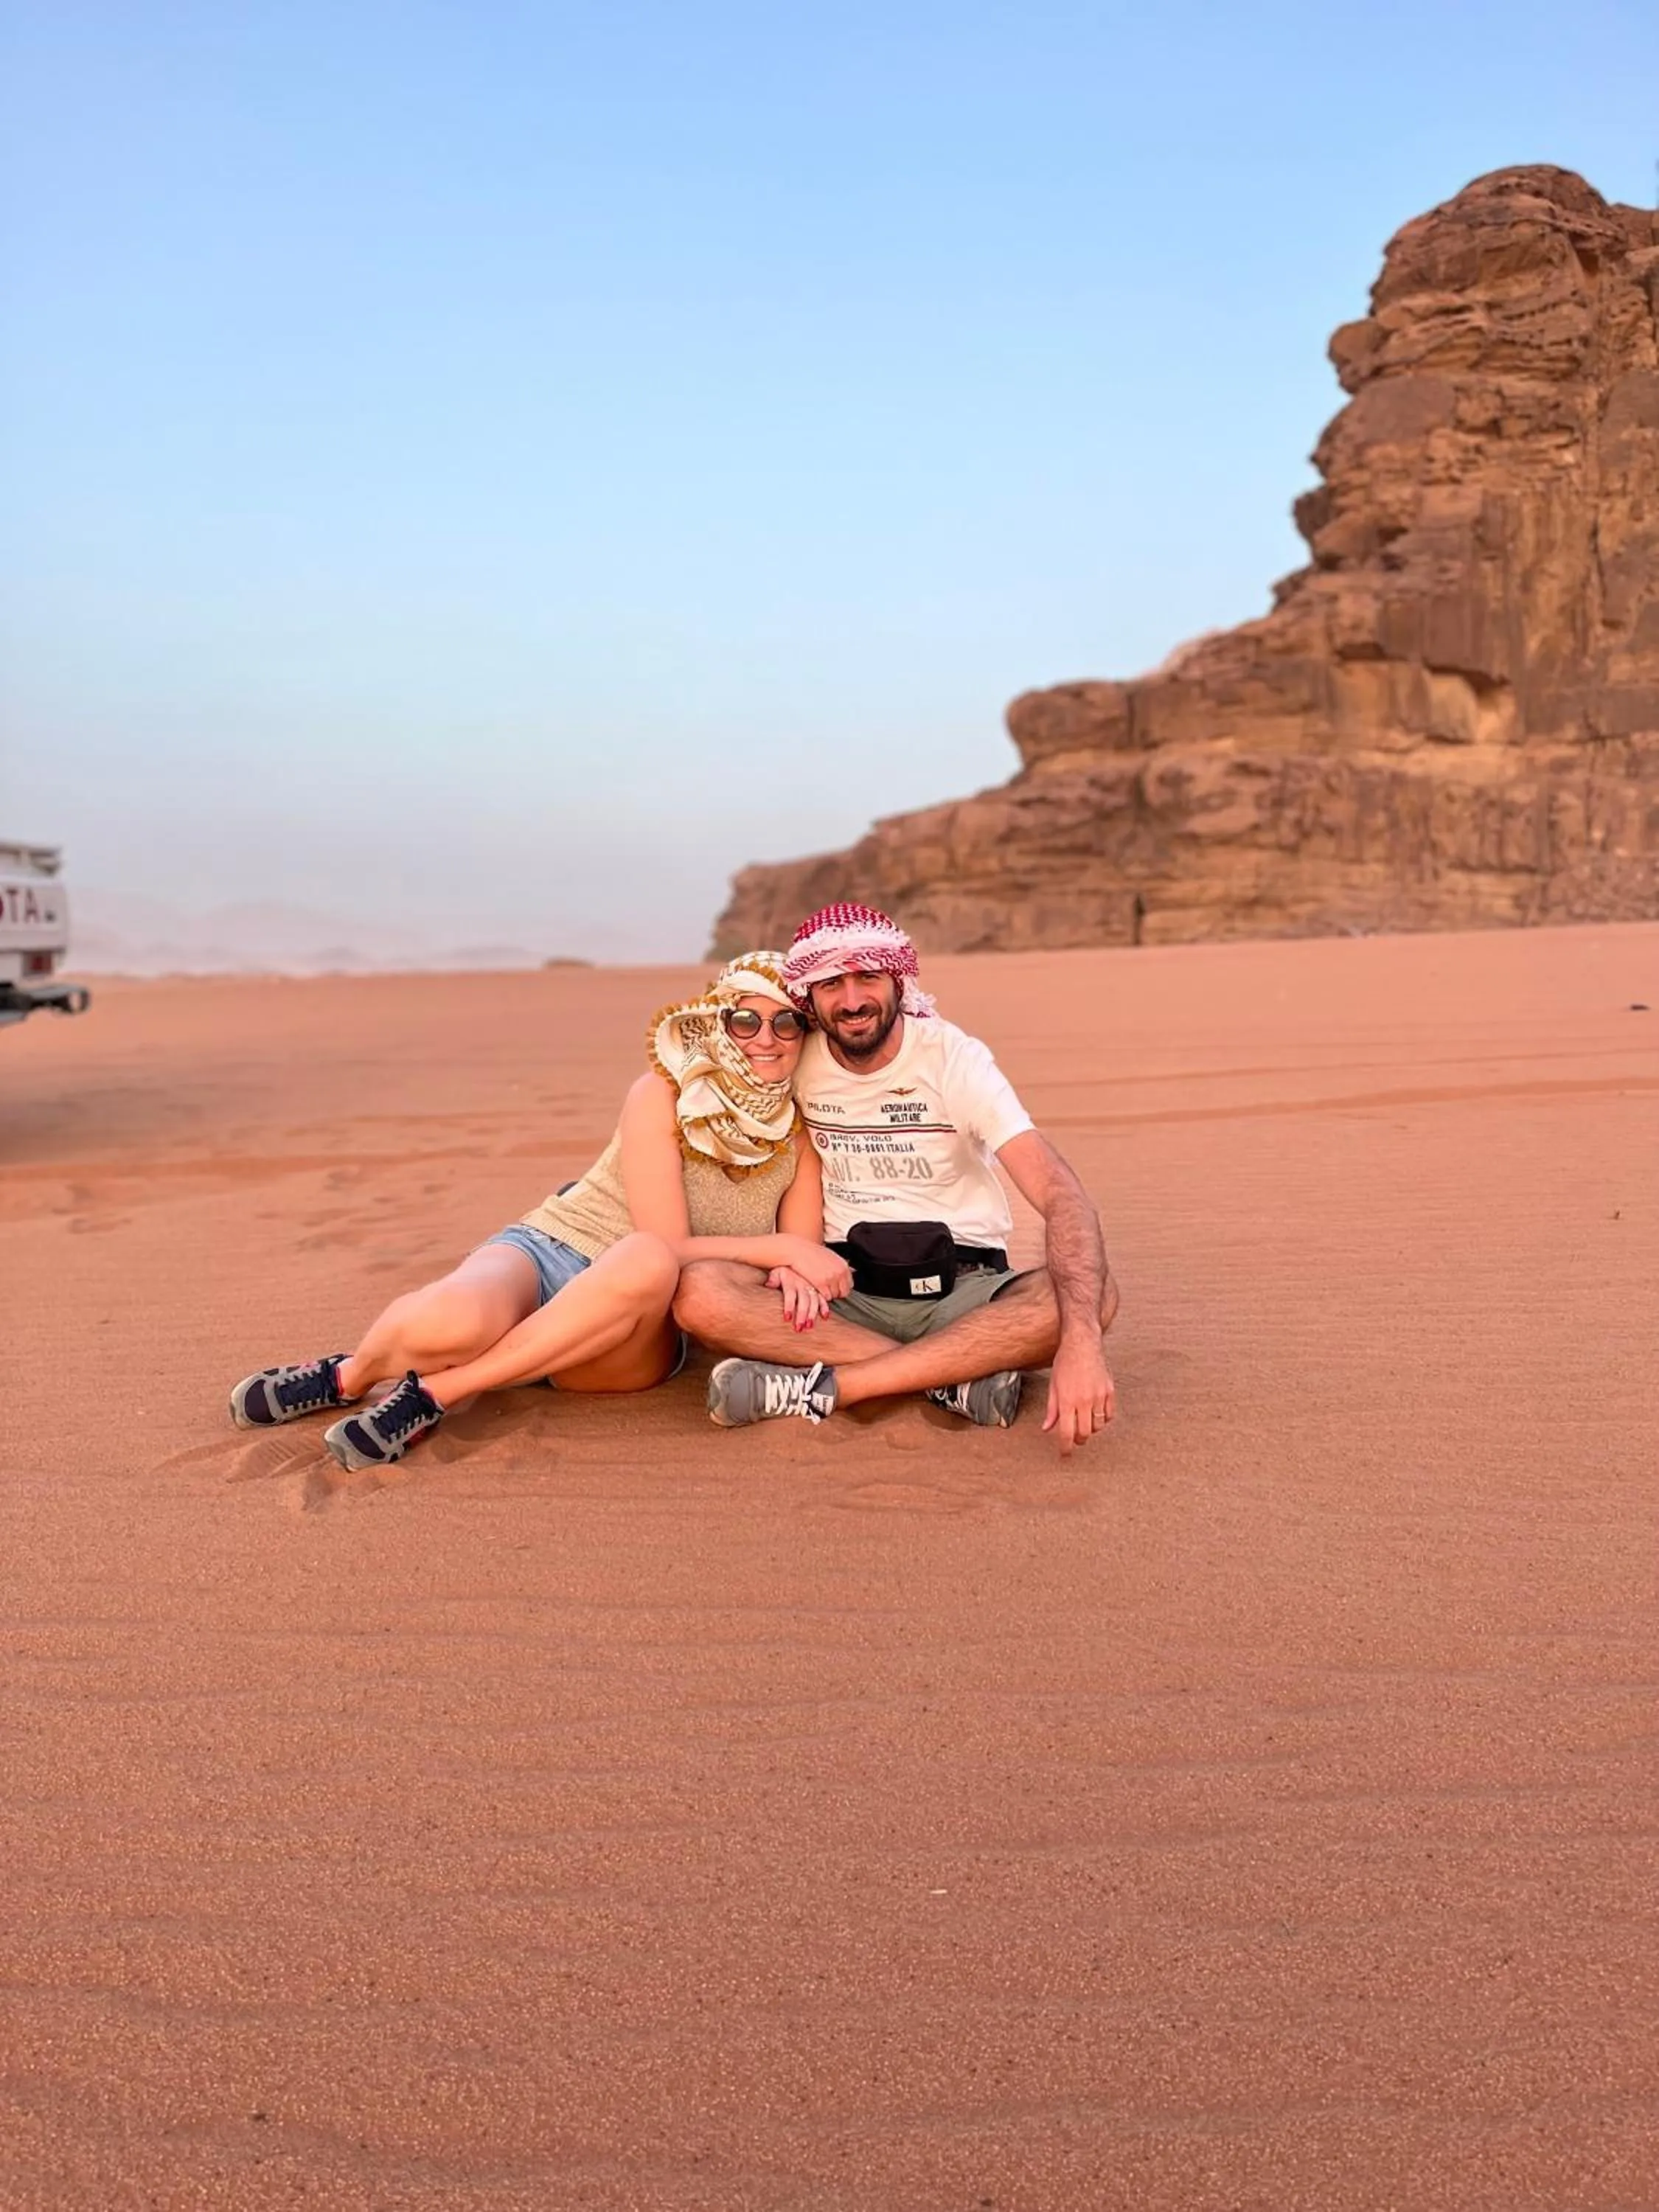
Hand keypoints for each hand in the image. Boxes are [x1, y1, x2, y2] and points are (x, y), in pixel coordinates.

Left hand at [767, 1265, 829, 1332]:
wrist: (798, 1257)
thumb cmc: (785, 1268)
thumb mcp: (777, 1270)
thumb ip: (773, 1278)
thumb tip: (768, 1284)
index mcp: (792, 1281)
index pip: (790, 1294)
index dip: (788, 1306)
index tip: (787, 1318)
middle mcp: (802, 1284)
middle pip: (803, 1301)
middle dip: (801, 1315)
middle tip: (798, 1328)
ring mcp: (811, 1286)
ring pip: (813, 1301)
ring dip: (812, 1314)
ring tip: (809, 1326)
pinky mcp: (818, 1288)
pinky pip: (823, 1298)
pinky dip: (824, 1307)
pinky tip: (825, 1316)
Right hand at [775, 1238, 853, 1301]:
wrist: (797, 1250)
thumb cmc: (811, 1252)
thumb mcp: (830, 1257)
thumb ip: (838, 1267)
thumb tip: (843, 1275)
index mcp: (843, 1265)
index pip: (850, 1284)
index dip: (841, 1287)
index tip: (835, 1287)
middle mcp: (840, 1272)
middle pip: (844, 1292)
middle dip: (836, 1292)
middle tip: (826, 1289)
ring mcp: (831, 1279)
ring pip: (834, 1296)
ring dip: (828, 1294)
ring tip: (820, 1287)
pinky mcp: (821, 1284)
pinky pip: (826, 1297)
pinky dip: (821, 1295)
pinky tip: (816, 1288)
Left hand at [1042, 1338, 1115, 1455]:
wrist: (1082, 1344)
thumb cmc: (1065, 1363)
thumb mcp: (1053, 1386)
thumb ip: (1051, 1410)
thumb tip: (1047, 1429)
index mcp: (1067, 1400)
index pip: (1067, 1432)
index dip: (1066, 1447)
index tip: (1065, 1454)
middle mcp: (1084, 1400)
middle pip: (1084, 1433)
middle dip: (1079, 1440)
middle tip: (1075, 1438)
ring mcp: (1099, 1396)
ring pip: (1098, 1426)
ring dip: (1091, 1429)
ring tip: (1084, 1422)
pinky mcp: (1110, 1391)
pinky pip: (1109, 1415)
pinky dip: (1103, 1419)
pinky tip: (1096, 1414)